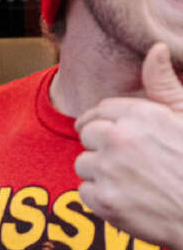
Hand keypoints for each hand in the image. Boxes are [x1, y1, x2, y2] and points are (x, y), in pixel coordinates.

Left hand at [75, 42, 182, 249]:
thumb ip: (164, 85)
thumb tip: (155, 47)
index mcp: (140, 115)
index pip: (101, 110)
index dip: (108, 122)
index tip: (115, 133)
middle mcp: (119, 139)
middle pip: (88, 134)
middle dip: (103, 145)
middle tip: (129, 160)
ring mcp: (109, 171)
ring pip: (84, 164)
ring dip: (101, 173)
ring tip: (133, 181)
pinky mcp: (104, 201)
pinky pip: (86, 193)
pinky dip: (102, 198)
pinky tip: (129, 200)